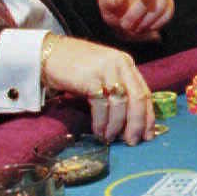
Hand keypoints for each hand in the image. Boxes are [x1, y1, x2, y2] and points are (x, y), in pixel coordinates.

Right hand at [40, 34, 154, 142]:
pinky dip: (101, 122)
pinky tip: (99, 131)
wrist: (48, 54)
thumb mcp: (103, 74)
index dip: (148, 117)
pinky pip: (101, 105)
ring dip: (116, 126)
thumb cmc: (75, 68)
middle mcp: (120, 64)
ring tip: (110, 138)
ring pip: (120, 104)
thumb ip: (118, 89)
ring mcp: (106, 69)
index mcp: (126, 64)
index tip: (148, 135)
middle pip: (137, 99)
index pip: (145, 93)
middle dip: (136, 124)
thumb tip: (129, 121)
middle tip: (132, 141)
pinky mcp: (90, 77)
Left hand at [97, 0, 172, 40]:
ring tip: (134, 29)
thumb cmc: (113, 5)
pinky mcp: (168, 4)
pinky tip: (145, 29)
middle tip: (124, 25)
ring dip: (147, 21)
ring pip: (163, 5)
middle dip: (138, 13)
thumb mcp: (105, 2)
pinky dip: (157, 24)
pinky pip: (168, 14)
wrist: (121, 16)